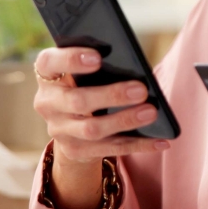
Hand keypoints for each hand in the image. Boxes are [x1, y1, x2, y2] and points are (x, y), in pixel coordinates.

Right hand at [33, 47, 169, 208]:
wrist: (68, 121)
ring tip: (152, 112)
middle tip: (141, 89)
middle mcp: (47, 102)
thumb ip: (98, 64)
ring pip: (92, 129)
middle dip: (112, 95)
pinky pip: (109, 149)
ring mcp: (59, 129)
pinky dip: (138, 145)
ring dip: (125, 121)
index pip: (50, 62)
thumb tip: (135, 66)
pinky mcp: (74, 151)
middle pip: (77, 100)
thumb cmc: (84, 81)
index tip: (98, 58)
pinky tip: (161, 141)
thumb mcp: (81, 69)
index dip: (72, 59)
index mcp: (47, 74)